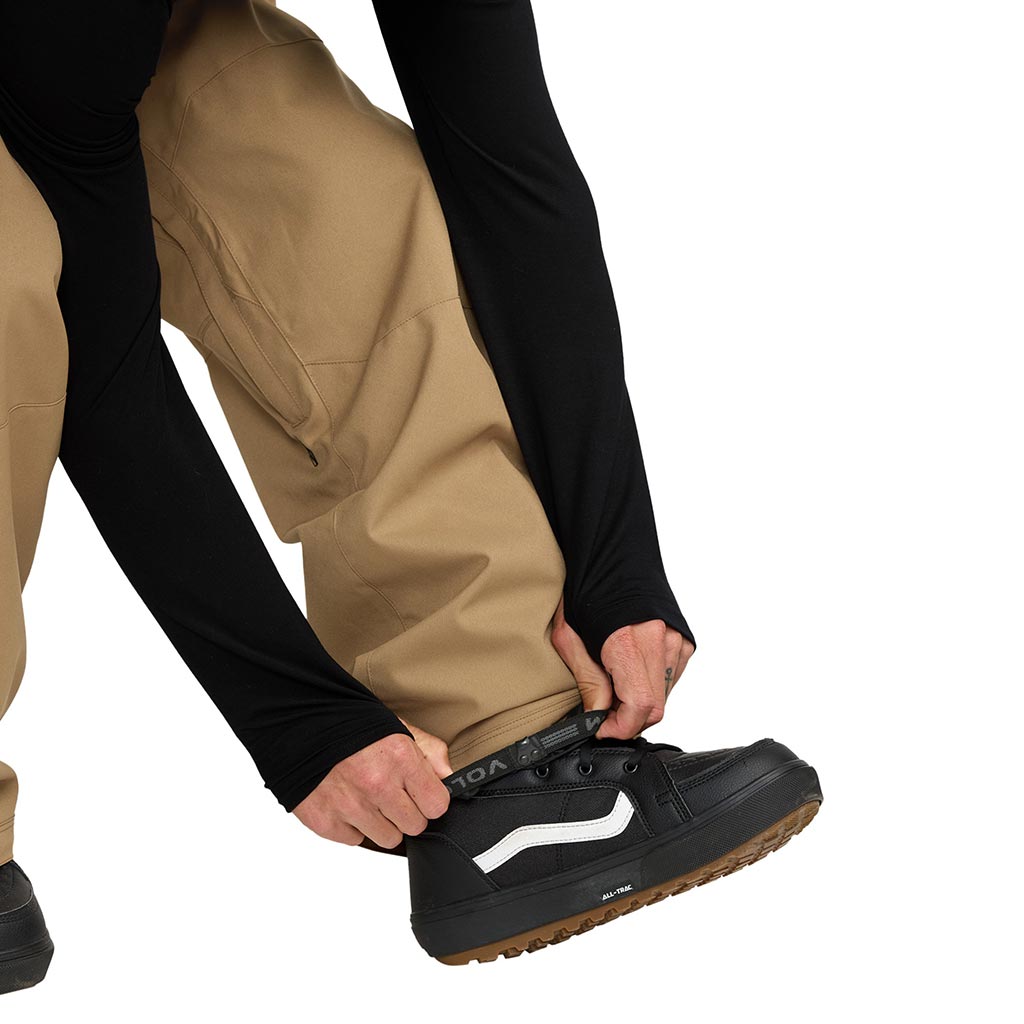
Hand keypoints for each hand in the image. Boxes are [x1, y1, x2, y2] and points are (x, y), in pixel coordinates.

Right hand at [292, 722, 451, 848]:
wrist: (298, 723)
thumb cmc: (348, 723)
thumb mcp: (396, 725)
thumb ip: (429, 751)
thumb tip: (450, 775)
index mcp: (398, 758)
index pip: (437, 805)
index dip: (431, 799)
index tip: (422, 793)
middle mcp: (376, 785)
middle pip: (415, 826)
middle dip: (408, 812)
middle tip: (393, 793)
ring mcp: (349, 807)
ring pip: (387, 838)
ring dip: (382, 822)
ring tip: (368, 797)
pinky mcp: (325, 822)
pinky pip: (355, 840)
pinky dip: (352, 825)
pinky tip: (346, 801)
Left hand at [551, 596, 694, 740]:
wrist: (612, 557)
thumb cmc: (587, 591)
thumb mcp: (571, 637)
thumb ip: (588, 681)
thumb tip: (598, 717)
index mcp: (631, 642)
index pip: (639, 708)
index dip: (620, 728)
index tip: (601, 729)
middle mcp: (661, 642)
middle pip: (654, 708)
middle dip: (627, 718)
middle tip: (603, 710)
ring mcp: (677, 641)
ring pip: (663, 696)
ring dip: (639, 702)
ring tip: (613, 686)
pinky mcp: (684, 640)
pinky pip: (669, 678)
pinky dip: (650, 684)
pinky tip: (629, 670)